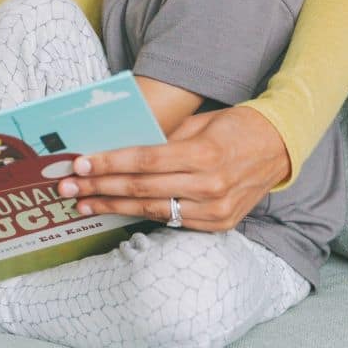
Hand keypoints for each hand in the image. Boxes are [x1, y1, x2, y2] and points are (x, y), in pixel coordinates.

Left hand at [59, 106, 290, 231]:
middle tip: (68, 189)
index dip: (108, 164)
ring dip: (113, 206)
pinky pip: (171, 219)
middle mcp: (209, 186)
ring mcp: (215, 210)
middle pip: (142, 188)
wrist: (278, 148)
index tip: (79, 165)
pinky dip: (141, 214)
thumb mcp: (197, 123)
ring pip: (152, 209)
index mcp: (203, 155)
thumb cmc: (232, 126)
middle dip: (100, 188)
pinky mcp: (218, 224)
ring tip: (84, 204)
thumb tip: (116, 145)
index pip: (144, 161)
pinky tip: (116, 209)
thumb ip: (162, 137)